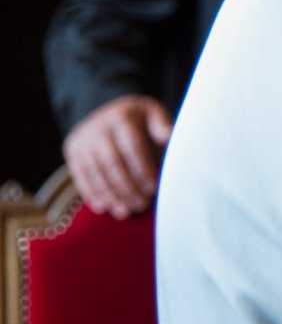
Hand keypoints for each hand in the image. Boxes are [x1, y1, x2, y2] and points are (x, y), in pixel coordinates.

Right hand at [63, 94, 170, 218]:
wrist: (106, 111)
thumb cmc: (138, 118)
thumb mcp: (152, 113)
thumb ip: (161, 125)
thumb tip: (169, 138)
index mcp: (121, 117)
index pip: (132, 147)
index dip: (143, 170)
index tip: (154, 188)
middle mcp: (98, 127)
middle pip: (112, 163)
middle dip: (127, 187)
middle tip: (141, 205)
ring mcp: (82, 139)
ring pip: (95, 172)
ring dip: (110, 195)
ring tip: (125, 211)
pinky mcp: (71, 151)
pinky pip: (80, 176)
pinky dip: (92, 193)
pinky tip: (104, 207)